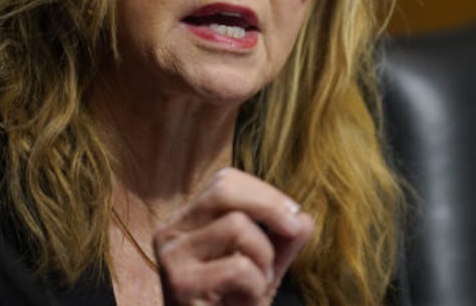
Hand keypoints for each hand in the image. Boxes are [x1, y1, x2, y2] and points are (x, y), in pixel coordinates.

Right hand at [154, 167, 314, 305]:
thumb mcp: (260, 268)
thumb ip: (281, 242)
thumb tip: (304, 218)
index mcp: (185, 221)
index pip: (225, 181)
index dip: (265, 192)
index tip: (293, 215)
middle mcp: (171, 232)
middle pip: (224, 190)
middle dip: (269, 206)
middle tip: (293, 229)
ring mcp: (172, 257)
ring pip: (236, 226)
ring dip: (263, 258)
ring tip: (256, 286)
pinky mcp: (181, 284)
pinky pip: (238, 266)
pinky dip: (255, 285)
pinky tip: (243, 303)